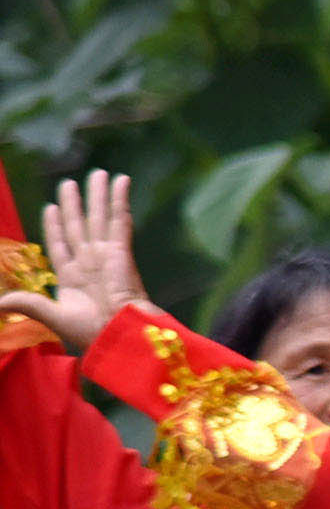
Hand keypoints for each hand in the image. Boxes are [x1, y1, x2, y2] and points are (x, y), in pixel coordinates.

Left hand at [0, 172, 146, 354]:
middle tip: (69, 183)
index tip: (51, 207)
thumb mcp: (53, 317)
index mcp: (73, 278)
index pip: (60, 244)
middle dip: (76, 204)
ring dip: (99, 195)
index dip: (55, 226)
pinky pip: (119, 220)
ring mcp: (106, 254)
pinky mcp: (122, 250)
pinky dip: (120, 200)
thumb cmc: (91, 332)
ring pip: (100, 218)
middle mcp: (89, 262)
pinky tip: (121, 183)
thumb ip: (28, 303)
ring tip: (99, 174)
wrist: (122, 335)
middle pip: (79, 225)